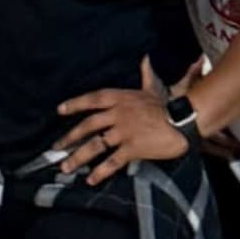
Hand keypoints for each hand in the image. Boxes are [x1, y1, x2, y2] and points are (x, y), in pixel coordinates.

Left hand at [51, 68, 187, 185]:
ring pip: (95, 145)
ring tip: (65, 167)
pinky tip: (91, 179)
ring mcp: (124, 131)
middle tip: (55, 148)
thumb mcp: (152, 88)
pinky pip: (112, 161)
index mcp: (120, 97)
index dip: (75, 104)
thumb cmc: (168, 105)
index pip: (92, 99)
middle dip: (69, 137)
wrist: (184, 120)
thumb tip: (145, 59)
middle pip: (88, 125)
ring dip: (78, 157)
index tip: (59, 110)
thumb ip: (145, 74)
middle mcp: (118, 113)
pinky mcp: (132, 147)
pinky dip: (100, 171)